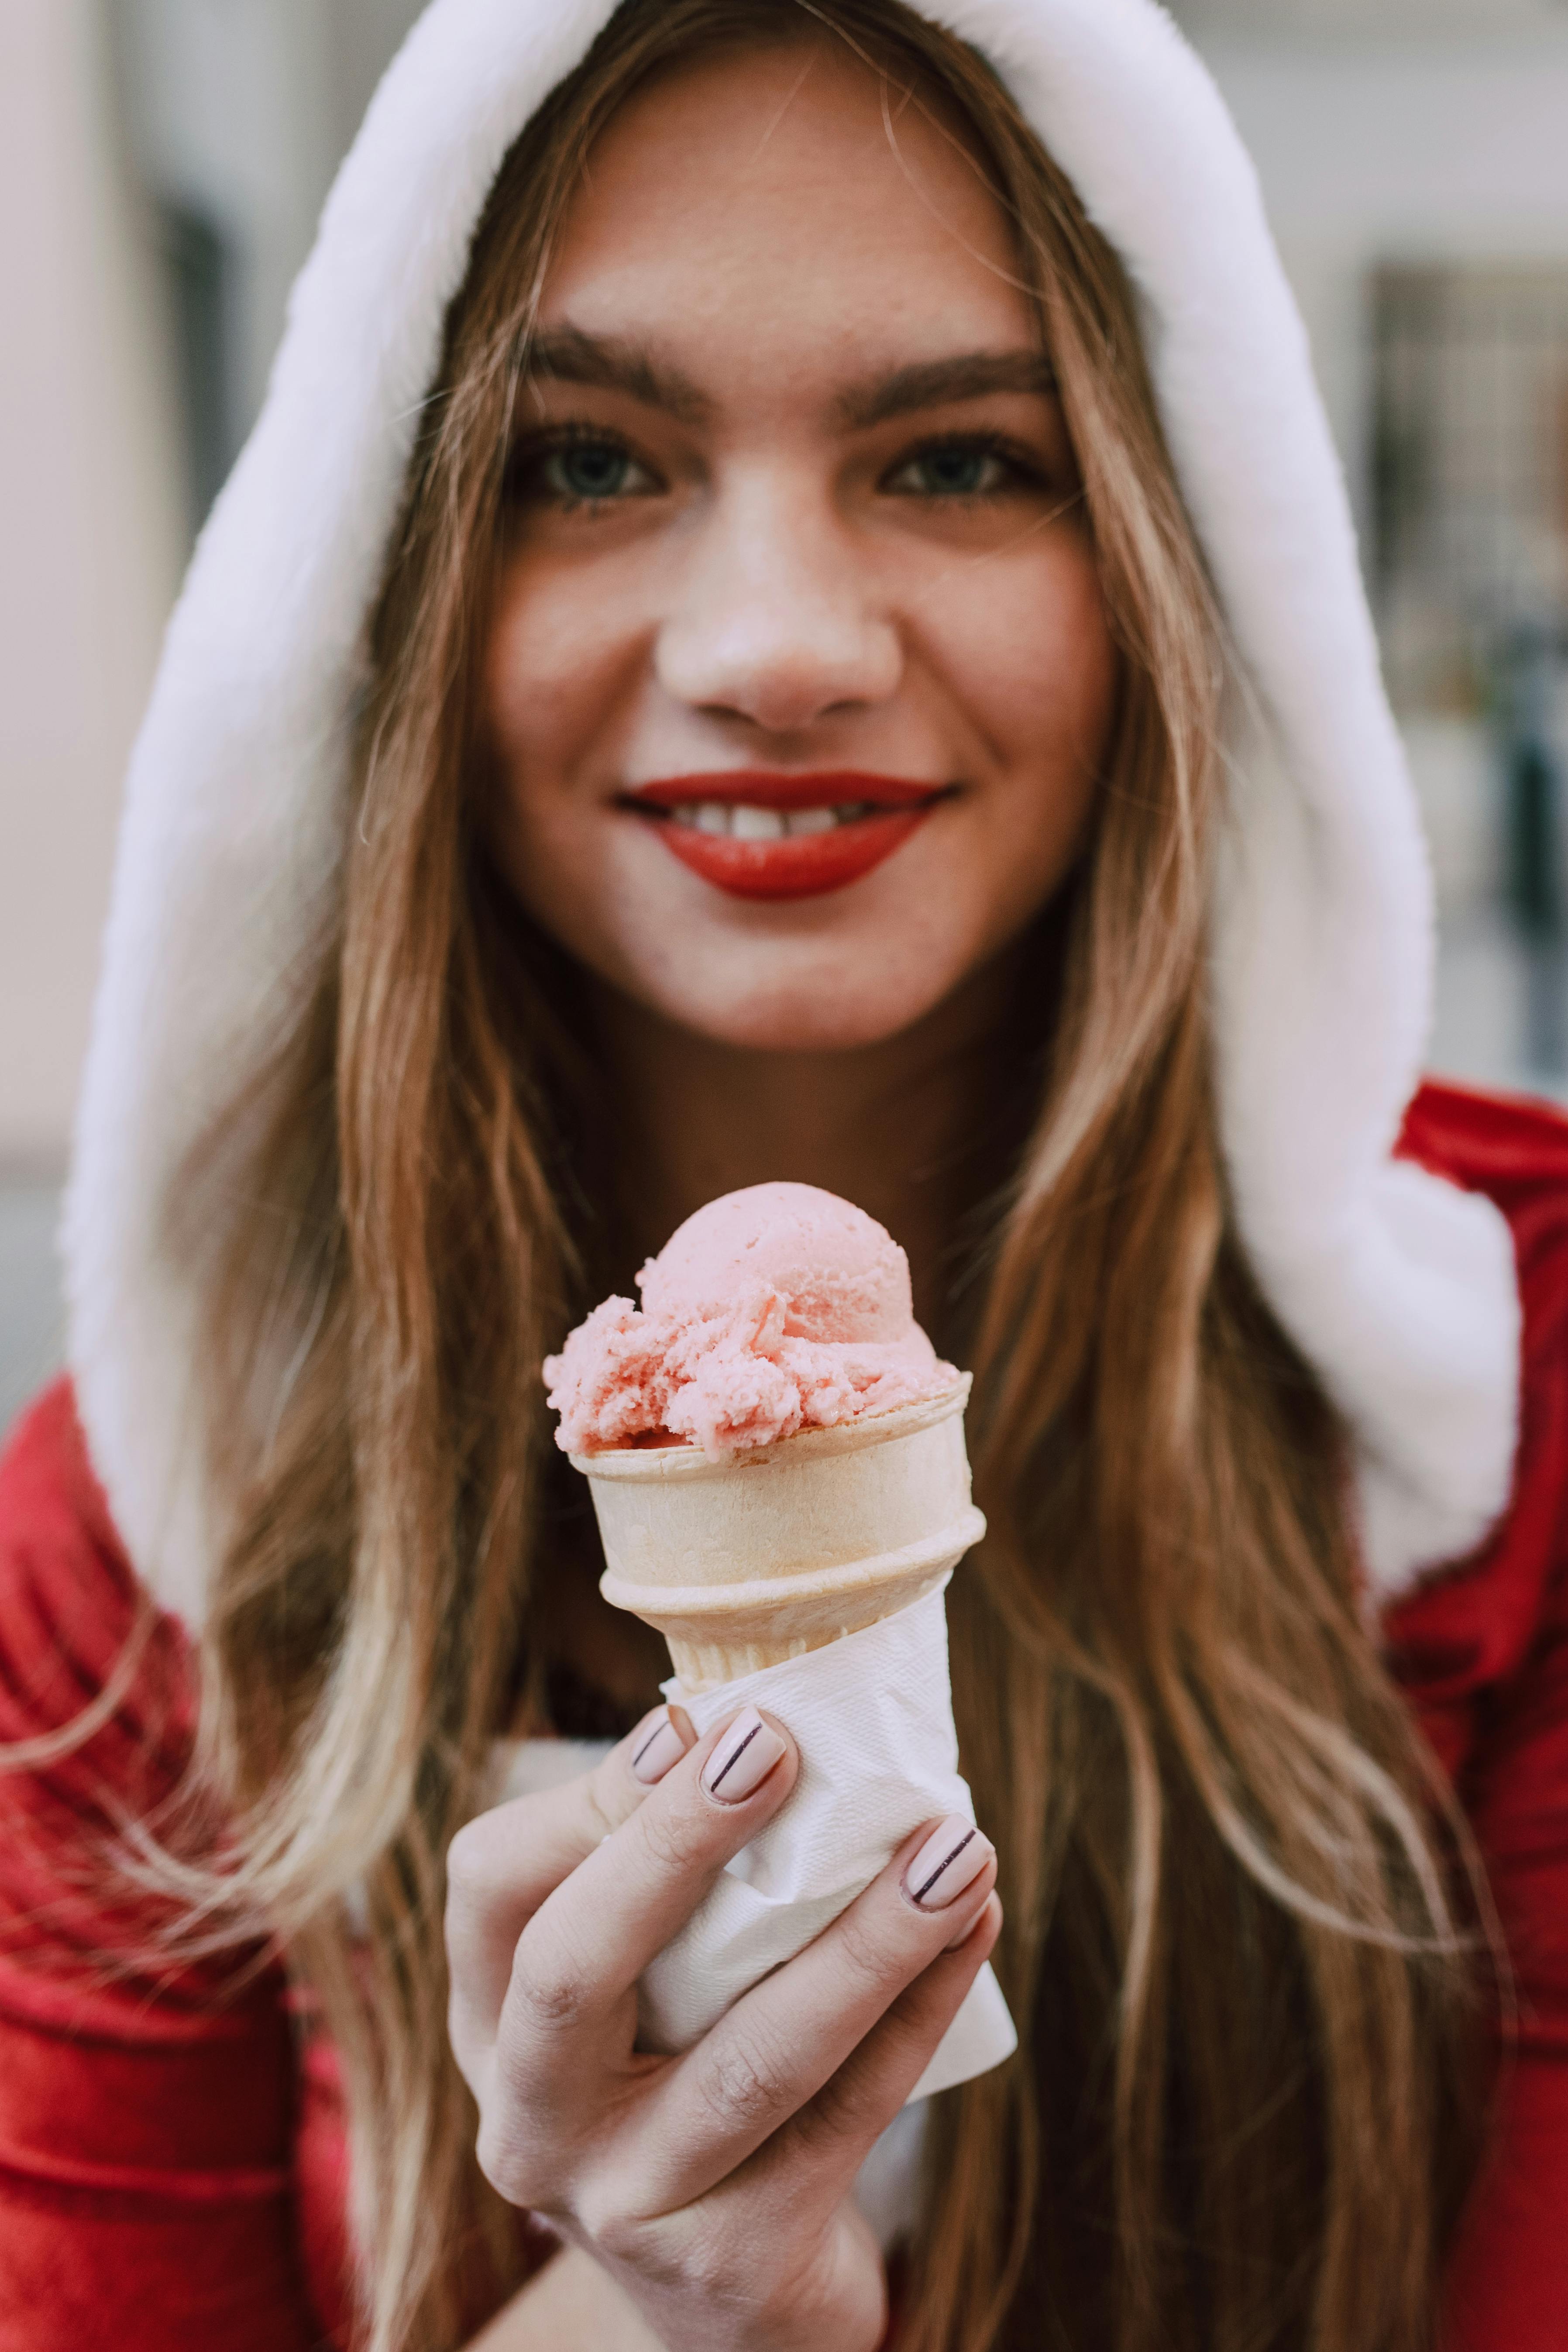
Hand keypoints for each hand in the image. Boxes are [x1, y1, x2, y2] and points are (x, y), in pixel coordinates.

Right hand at [446, 1703, 1000, 2351]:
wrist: (736, 2298)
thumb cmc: (691, 2075)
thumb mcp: (646, 1985)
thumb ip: (671, 1876)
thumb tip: (747, 1717)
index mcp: (491, 2021)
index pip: (494, 1886)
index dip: (591, 1796)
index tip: (697, 1718)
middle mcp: (530, 2121)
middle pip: (571, 1971)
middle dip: (672, 1848)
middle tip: (775, 1745)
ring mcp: (624, 2205)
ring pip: (749, 2058)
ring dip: (864, 1940)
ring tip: (957, 1848)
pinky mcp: (734, 2265)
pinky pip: (846, 2118)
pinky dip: (919, 2010)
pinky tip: (976, 1925)